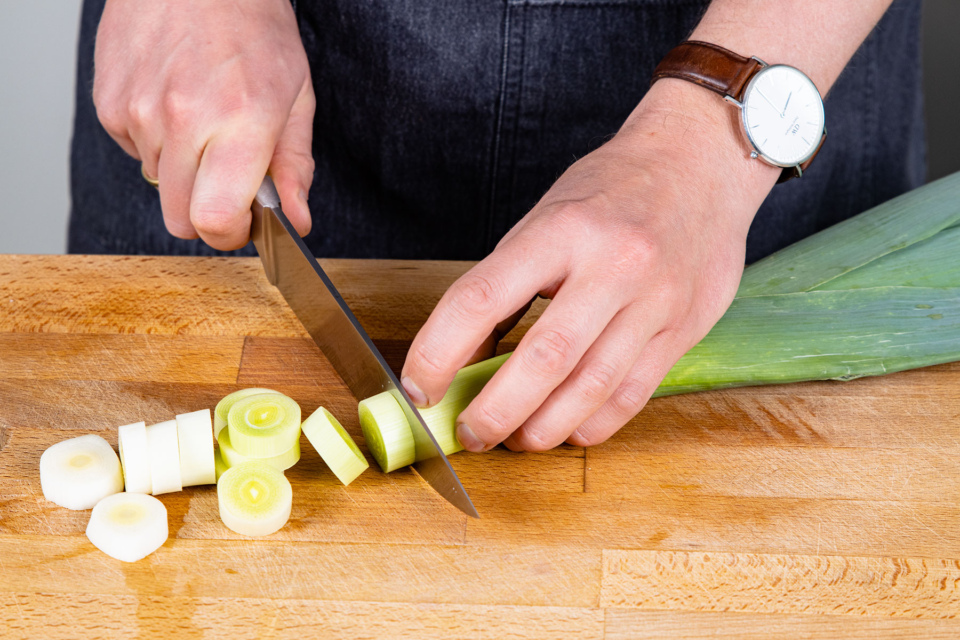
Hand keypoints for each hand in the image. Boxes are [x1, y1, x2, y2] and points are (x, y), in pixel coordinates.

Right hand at [93, 0, 314, 249]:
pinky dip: (155, 141)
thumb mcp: (296, 96)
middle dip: (207, 211)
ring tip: (204, 121)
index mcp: (240, 122)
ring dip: (182, 170)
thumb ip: (295, 166)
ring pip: (158, 184)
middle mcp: (183, 120)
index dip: (231, 234)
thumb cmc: (252, 26)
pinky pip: (134, 151)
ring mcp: (139, 112)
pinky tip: (175, 102)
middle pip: (180, 219)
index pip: (216, 220)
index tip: (243, 223)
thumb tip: (296, 222)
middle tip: (228, 178)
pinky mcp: (109, 103)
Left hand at [401, 80, 779, 451]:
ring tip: (516, 439)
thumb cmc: (613, 190)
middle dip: (495, 411)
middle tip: (470, 433)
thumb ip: (511, 284)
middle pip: (543, 359)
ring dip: (543, 428)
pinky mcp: (684, 329)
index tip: (418, 387)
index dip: (438, 353)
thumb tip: (466, 358)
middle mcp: (612, 265)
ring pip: (590, 387)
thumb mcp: (549, 217)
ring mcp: (654, 300)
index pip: (481, 299)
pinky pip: (632, 395)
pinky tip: (567, 430)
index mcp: (561, 230)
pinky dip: (591, 424)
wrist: (702, 162)